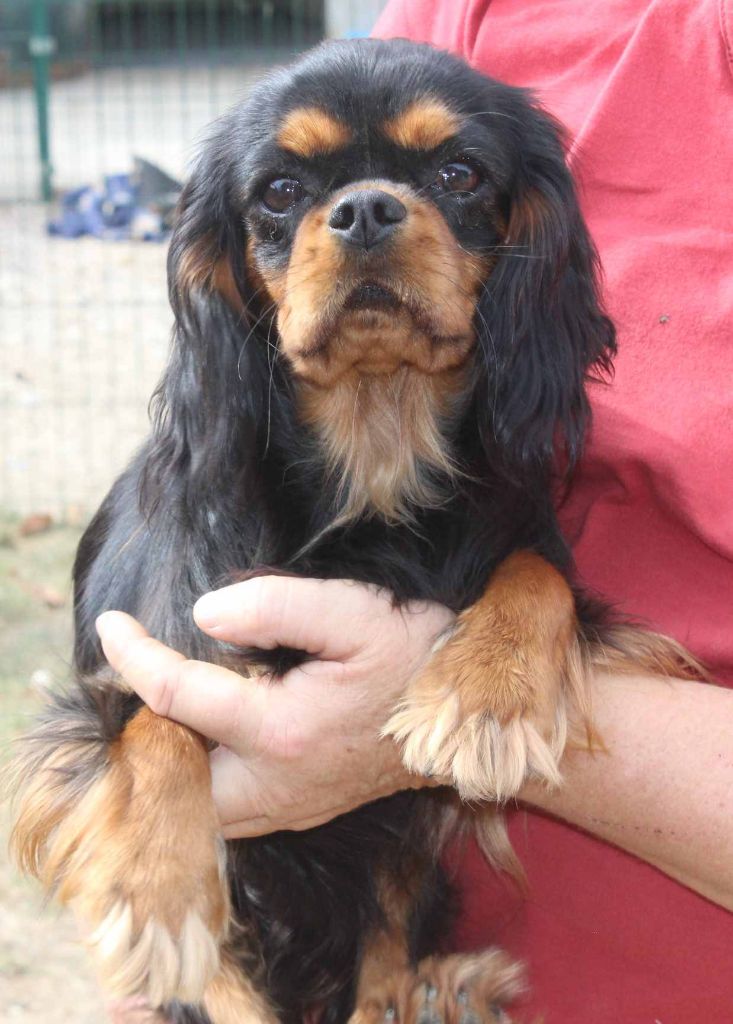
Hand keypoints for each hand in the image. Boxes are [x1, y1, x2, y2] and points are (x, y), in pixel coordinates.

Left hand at [96, 577, 453, 837]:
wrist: (476, 717)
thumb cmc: (419, 656)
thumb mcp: (356, 611)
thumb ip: (275, 607)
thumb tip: (203, 616)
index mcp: (281, 731)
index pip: (176, 696)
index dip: (132, 656)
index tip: (110, 623)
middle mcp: (276, 785)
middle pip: (171, 774)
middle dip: (142, 728)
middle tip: (137, 673)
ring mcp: (290, 807)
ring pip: (197, 803)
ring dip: (171, 757)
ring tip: (166, 704)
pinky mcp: (303, 811)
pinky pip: (228, 809)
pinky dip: (202, 777)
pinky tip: (208, 738)